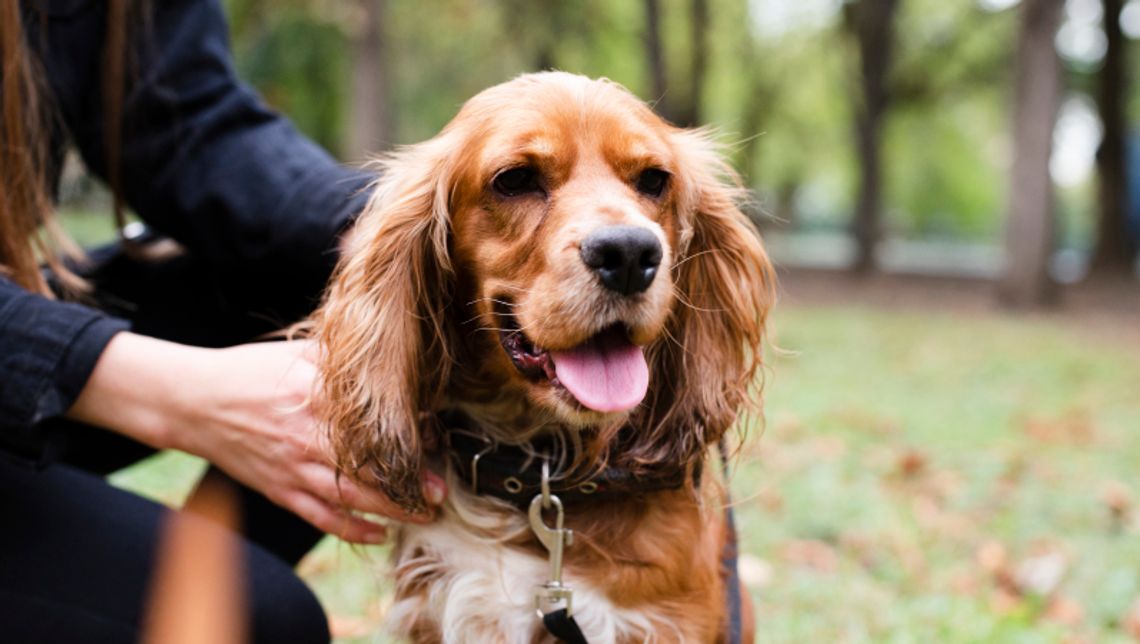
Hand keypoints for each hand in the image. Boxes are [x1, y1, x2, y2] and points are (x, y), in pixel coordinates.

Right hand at [69, 334, 446, 543]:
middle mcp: (308, 437)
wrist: (194, 402)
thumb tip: (388, 363)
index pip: (372, 423)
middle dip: (410, 484)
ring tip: (424, 515)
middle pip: (371, 468)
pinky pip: (321, 517)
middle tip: (441, 492)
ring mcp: (293, 468)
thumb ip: (340, 362)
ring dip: (392, 510)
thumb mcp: (296, 354)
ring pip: (352, 498)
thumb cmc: (248, 372)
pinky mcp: (280, 490)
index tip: (437, 443)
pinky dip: (352, 529)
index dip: (409, 437)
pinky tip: (378, 532)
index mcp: (315, 398)